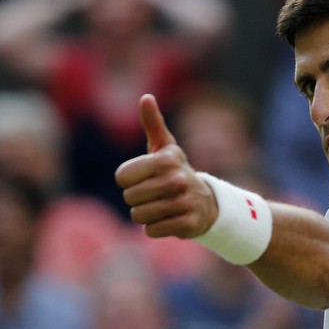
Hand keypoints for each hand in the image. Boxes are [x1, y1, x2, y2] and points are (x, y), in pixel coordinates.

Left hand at [115, 94, 217, 238]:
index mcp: (166, 159)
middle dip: (137, 199)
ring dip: (145, 215)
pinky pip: (152, 231)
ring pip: (139, 216)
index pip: (122, 177)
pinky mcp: (188, 224)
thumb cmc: (175, 172)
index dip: (128, 180)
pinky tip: (169, 219)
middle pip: (129, 198)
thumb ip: (153, 123)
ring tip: (161, 206)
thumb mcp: (165, 147)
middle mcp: (177, 179)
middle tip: (154, 194)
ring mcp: (184, 202)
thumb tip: (146, 97)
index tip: (143, 178)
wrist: (207, 202)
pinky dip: (156, 228)